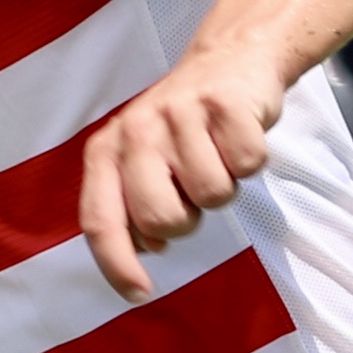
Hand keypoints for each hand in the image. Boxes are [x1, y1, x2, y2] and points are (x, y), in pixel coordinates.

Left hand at [77, 47, 294, 298]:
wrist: (230, 59)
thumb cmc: (183, 127)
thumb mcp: (142, 162)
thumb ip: (131, 206)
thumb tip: (144, 249)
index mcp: (107, 150)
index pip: (100, 221)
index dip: (117, 265)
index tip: (140, 294)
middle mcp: (136, 130)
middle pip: (162, 219)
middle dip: (187, 220)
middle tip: (192, 191)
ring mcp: (180, 113)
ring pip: (213, 195)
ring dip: (224, 184)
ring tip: (216, 154)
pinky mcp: (225, 103)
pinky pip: (248, 164)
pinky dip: (251, 159)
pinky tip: (238, 136)